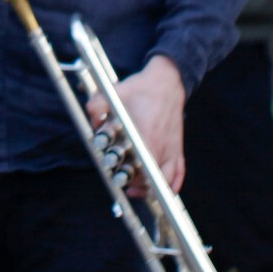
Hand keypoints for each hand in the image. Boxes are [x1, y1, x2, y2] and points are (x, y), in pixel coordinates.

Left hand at [86, 54, 185, 195]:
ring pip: (165, 180)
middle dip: (134, 183)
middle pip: (148, 179)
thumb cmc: (140, 89)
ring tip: (137, 189)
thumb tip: (93, 122)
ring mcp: (171, 148)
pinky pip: (179, 173)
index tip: (115, 175)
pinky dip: (172, 185)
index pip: (135, 169)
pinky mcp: (177, 147)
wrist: (167, 82)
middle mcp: (160, 146)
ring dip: (151, 188)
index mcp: (144, 136)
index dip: (124, 177)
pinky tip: (163, 189)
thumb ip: (96, 106)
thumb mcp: (112, 93)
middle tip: (122, 180)